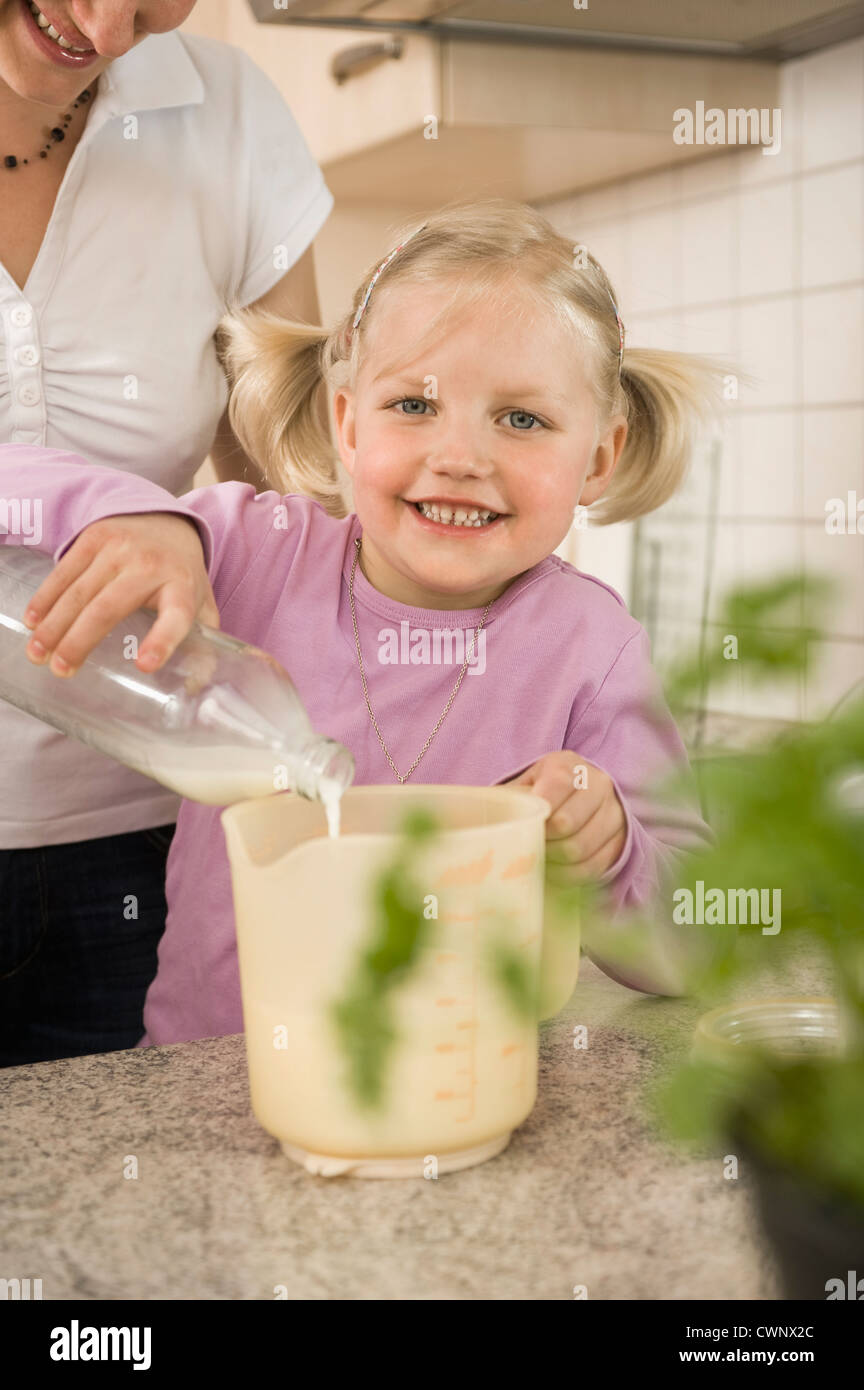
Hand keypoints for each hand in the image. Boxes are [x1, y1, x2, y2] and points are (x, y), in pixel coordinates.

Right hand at [23, 513, 218, 677]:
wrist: (167, 521)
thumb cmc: (181, 576)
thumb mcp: (202, 606)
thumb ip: (203, 647)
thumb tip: (193, 688)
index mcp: (182, 588)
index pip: (175, 616)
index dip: (161, 641)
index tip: (144, 665)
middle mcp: (150, 566)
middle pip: (109, 608)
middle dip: (80, 641)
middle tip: (61, 670)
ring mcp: (120, 548)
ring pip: (80, 592)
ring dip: (54, 625)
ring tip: (38, 654)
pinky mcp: (95, 537)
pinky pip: (64, 571)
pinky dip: (45, 599)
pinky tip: (34, 622)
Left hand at [509, 750, 626, 879]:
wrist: (580, 799)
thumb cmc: (541, 793)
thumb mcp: (524, 785)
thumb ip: (510, 798)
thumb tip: (489, 823)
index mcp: (569, 764)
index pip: (558, 784)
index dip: (538, 811)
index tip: (525, 824)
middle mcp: (598, 784)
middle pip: (567, 823)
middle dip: (542, 840)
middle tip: (528, 845)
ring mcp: (614, 813)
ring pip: (580, 849)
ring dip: (553, 860)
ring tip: (539, 858)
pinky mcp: (621, 841)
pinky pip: (592, 867)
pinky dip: (568, 875)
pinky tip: (554, 870)